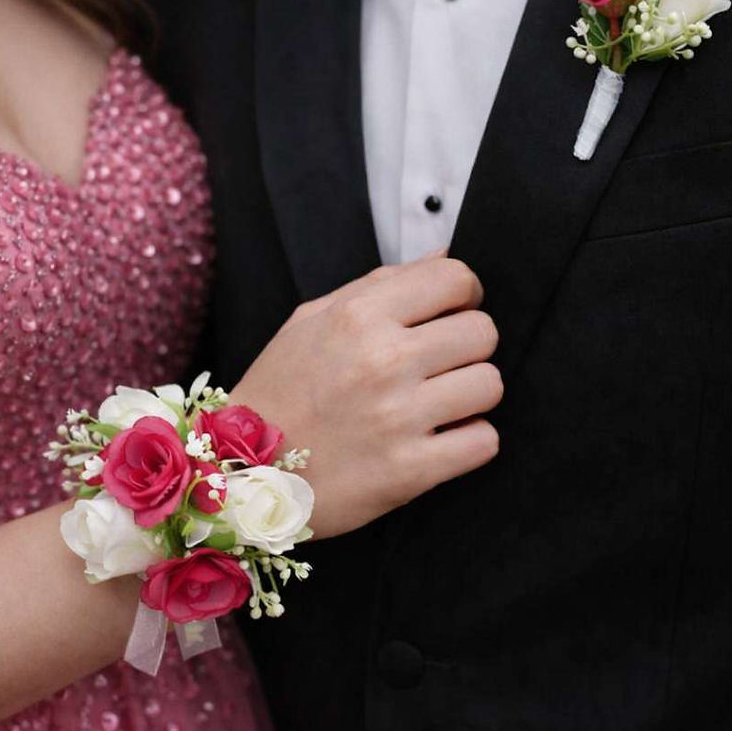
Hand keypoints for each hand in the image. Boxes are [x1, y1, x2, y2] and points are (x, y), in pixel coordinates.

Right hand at [231, 257, 501, 537]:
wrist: (241, 474)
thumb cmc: (279, 392)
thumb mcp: (312, 319)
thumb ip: (381, 284)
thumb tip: (445, 255)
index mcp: (358, 317)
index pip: (456, 277)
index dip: (463, 294)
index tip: (452, 311)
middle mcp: (382, 361)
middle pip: (483, 331)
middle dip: (468, 345)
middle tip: (441, 363)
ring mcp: (398, 417)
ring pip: (490, 384)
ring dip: (471, 394)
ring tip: (437, 403)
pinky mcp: (410, 471)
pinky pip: (484, 442)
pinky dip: (469, 441)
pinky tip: (439, 439)